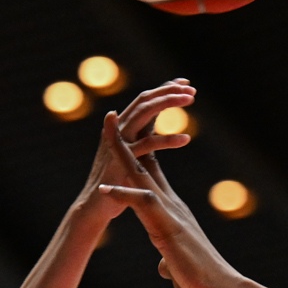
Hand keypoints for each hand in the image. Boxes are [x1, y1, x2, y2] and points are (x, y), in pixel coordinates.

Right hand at [81, 81, 195, 215]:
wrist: (96, 204)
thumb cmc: (117, 181)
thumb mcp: (132, 154)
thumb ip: (142, 138)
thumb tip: (155, 125)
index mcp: (122, 126)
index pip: (145, 100)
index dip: (164, 89)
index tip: (185, 83)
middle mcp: (118, 129)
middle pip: (144, 100)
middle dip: (168, 91)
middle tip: (191, 89)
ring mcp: (118, 142)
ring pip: (144, 113)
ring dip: (168, 103)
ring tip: (190, 100)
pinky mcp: (121, 160)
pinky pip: (147, 145)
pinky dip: (167, 140)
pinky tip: (186, 138)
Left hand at [96, 133, 242, 287]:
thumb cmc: (201, 282)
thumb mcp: (178, 267)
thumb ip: (168, 260)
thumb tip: (164, 267)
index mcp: (172, 210)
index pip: (153, 172)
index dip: (138, 151)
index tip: (128, 132)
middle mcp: (171, 204)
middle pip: (145, 163)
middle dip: (127, 138)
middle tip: (111, 115)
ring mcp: (169, 213)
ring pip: (142, 174)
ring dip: (122, 152)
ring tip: (107, 131)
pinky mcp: (167, 227)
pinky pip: (143, 205)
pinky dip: (123, 195)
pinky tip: (104, 188)